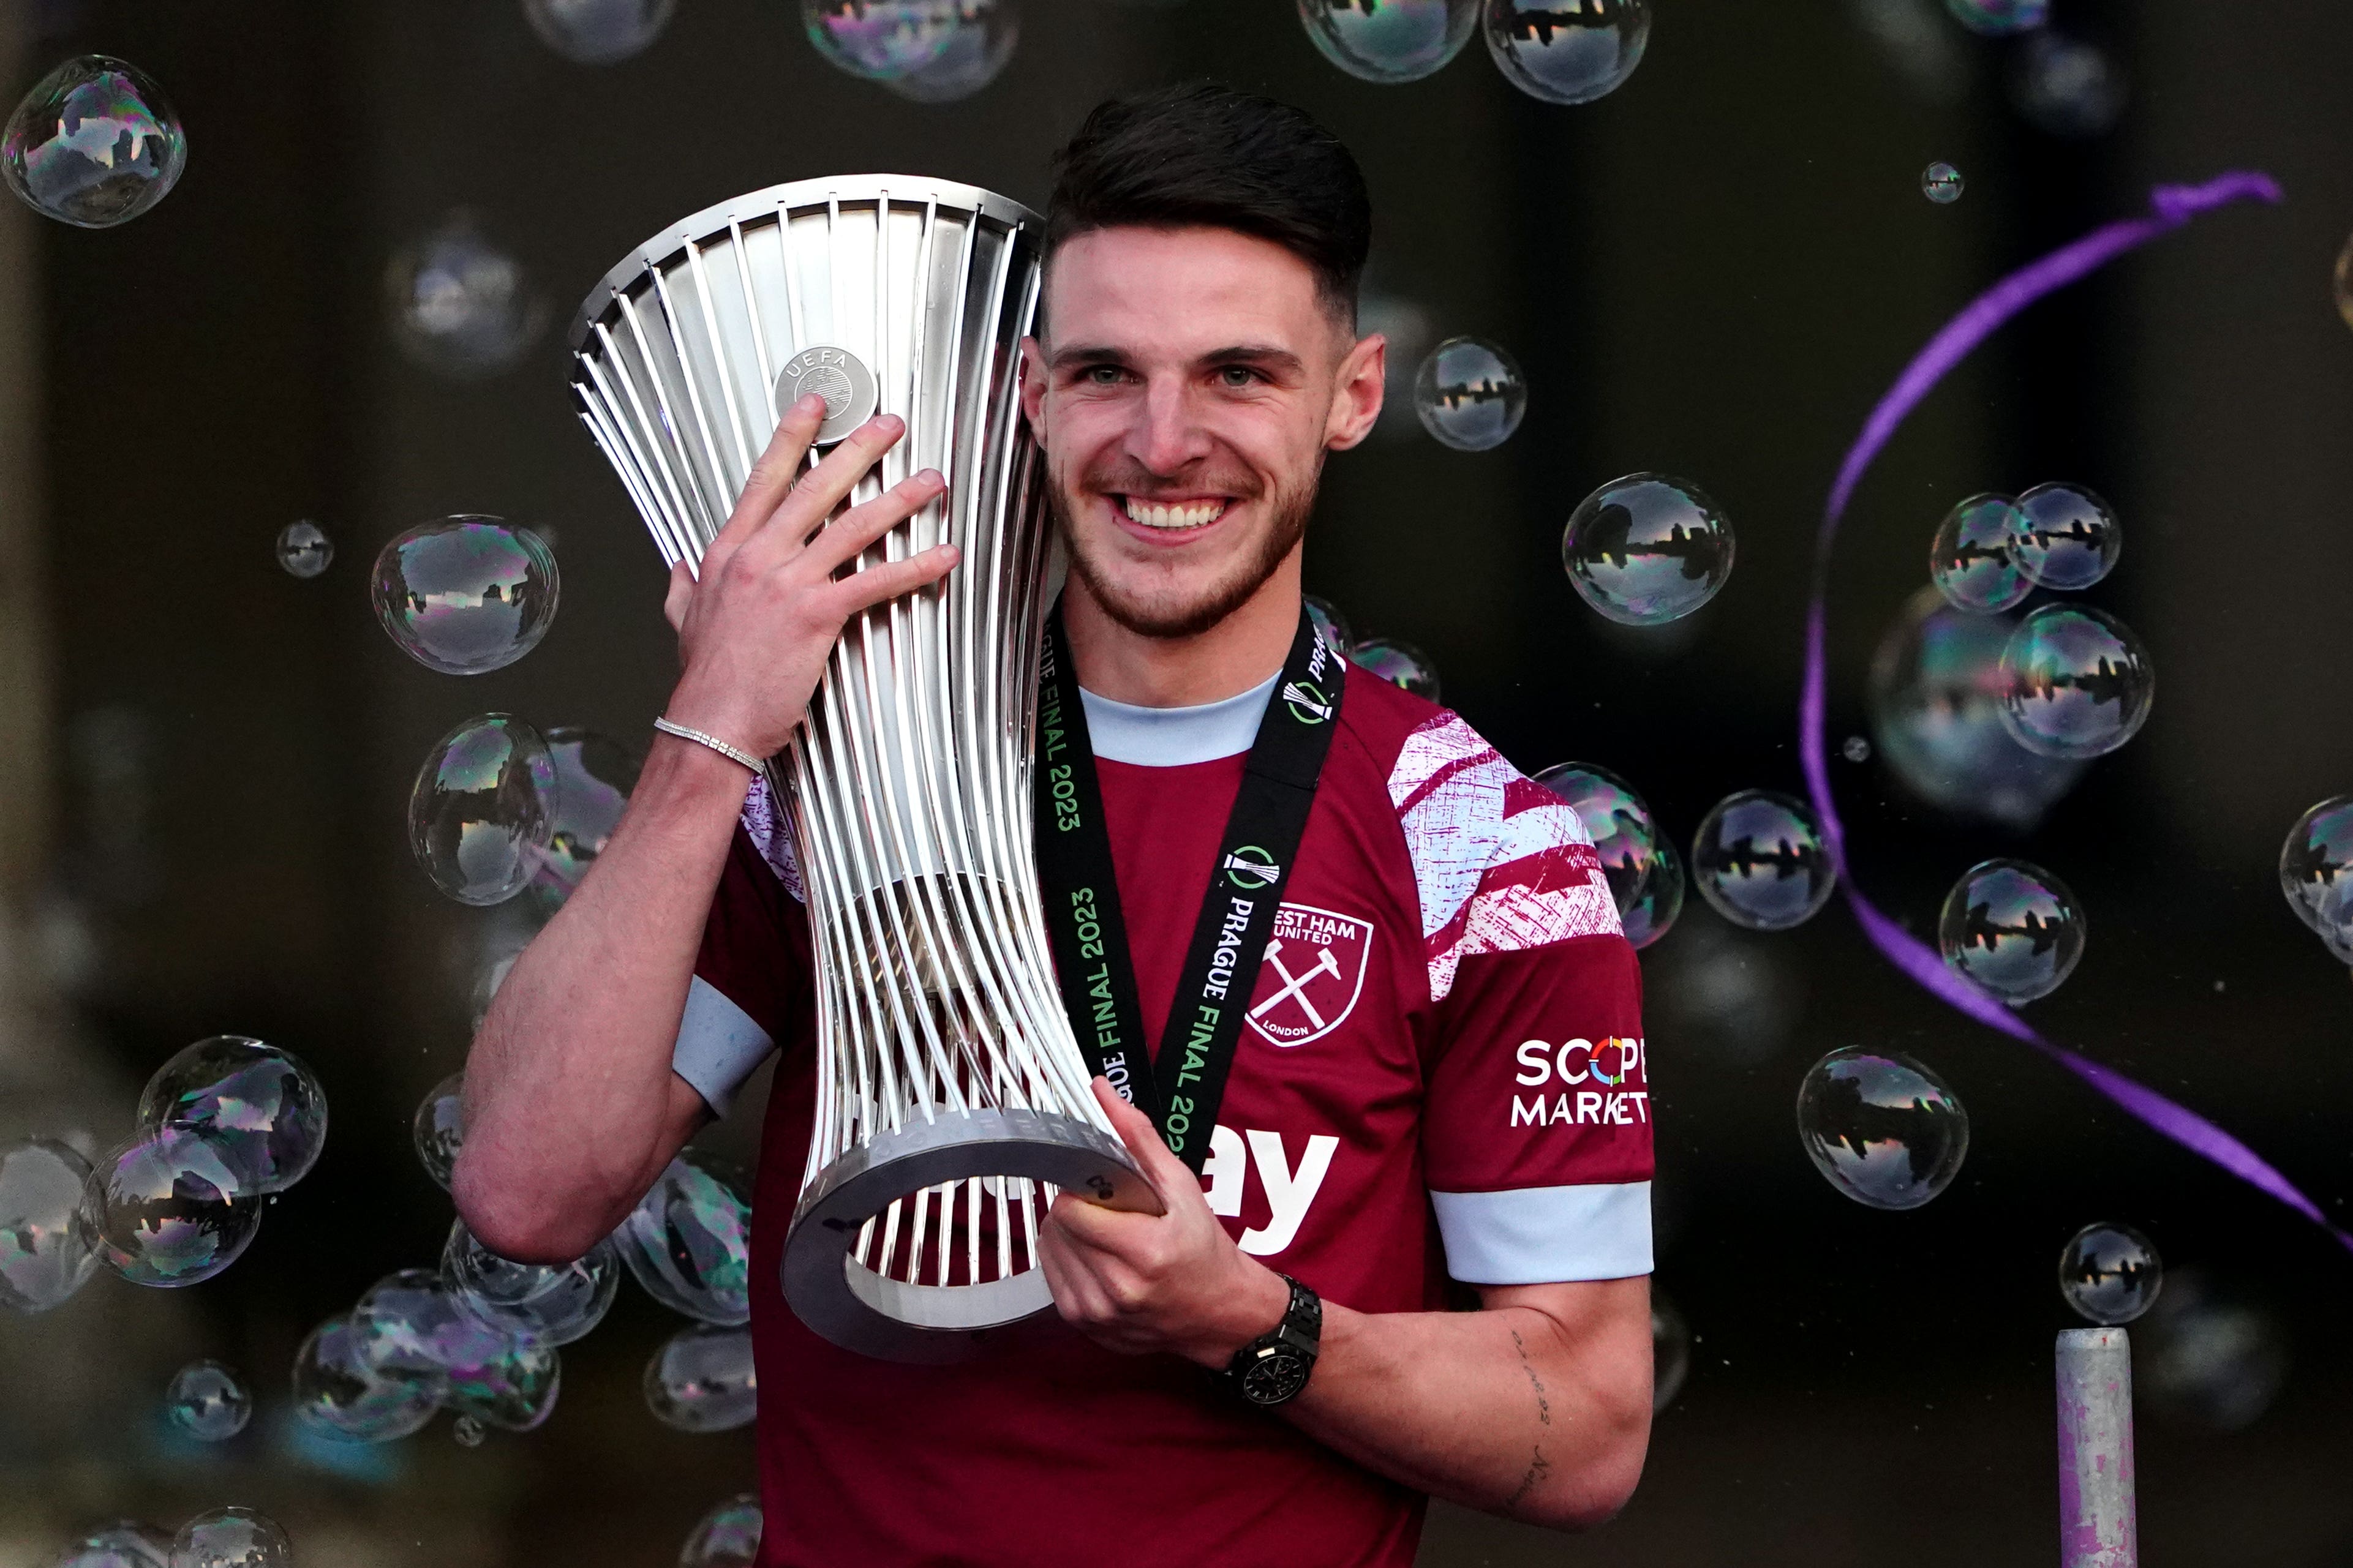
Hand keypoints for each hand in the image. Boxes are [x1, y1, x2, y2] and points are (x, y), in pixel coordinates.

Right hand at [660, 394, 957, 759]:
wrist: (709, 721)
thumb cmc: (704, 679)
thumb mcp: (684, 621)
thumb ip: (684, 587)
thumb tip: (680, 567)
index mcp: (728, 552)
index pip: (765, 480)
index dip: (793, 437)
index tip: (816, 406)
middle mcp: (758, 557)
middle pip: (815, 488)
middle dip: (858, 451)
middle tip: (889, 425)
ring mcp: (787, 583)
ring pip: (852, 527)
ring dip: (899, 499)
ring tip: (930, 480)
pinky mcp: (815, 615)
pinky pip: (876, 581)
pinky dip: (916, 567)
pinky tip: (942, 555)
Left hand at [1038, 1079, 1290, 1367]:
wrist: (1219, 1313)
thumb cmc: (1204, 1248)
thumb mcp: (1181, 1185)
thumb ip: (1137, 1136)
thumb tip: (1101, 1090)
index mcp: (1143, 1252)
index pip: (1068, 1209)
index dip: (1081, 1191)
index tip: (1101, 1190)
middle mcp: (1117, 1288)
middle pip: (1056, 1228)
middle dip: (1076, 1211)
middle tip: (1110, 1213)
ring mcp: (1098, 1313)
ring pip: (1049, 1251)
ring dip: (1069, 1236)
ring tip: (1106, 1236)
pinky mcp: (1086, 1326)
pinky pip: (1052, 1278)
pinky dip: (1069, 1261)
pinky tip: (1099, 1260)